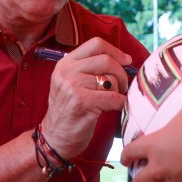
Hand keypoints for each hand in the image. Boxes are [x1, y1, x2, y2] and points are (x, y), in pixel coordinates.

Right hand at [40, 37, 131, 160]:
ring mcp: (73, 86)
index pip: (96, 44)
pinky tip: (117, 108)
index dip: (115, 51)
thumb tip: (123, 59)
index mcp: (65, 63)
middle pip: (106, 60)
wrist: (55, 138)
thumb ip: (89, 69)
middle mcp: (67, 72)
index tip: (126, 61)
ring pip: (111, 79)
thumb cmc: (69, 111)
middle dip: (121, 73)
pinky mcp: (82, 102)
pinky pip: (114, 98)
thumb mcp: (71, 83)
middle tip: (123, 86)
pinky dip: (121, 103)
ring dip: (120, 91)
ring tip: (115, 99)